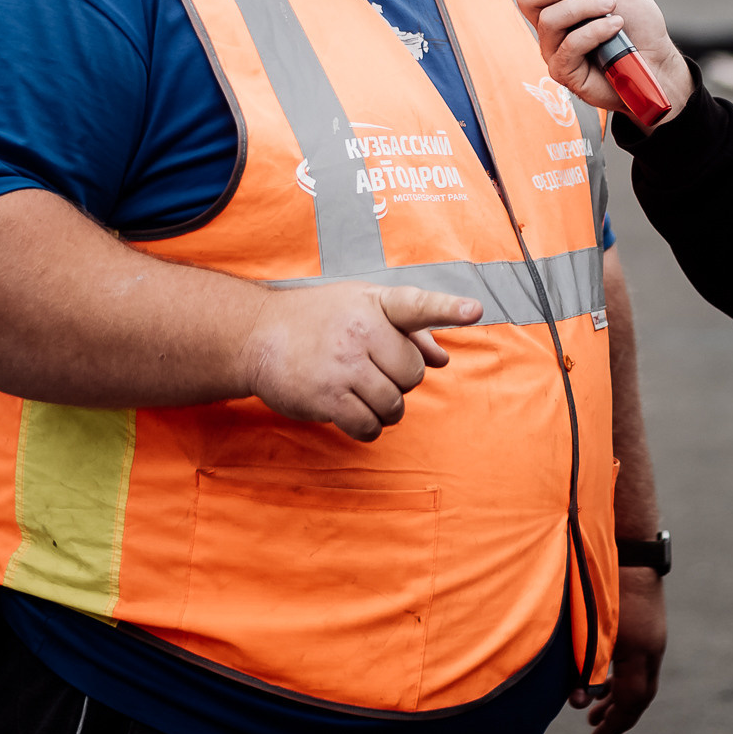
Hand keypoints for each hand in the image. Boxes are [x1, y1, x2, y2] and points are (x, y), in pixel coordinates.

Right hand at [240, 284, 481, 440]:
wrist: (257, 336)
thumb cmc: (318, 319)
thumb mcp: (361, 307)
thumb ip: (408, 330)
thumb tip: (442, 357)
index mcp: (374, 305)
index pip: (417, 305)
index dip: (447, 309)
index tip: (475, 311)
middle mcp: (360, 332)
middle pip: (413, 374)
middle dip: (401, 381)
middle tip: (375, 373)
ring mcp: (343, 365)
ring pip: (394, 404)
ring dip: (386, 410)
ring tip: (364, 395)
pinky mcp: (327, 397)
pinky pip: (368, 426)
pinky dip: (368, 429)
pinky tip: (355, 416)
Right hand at [501, 0, 692, 124]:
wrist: (658, 61)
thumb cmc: (637, 25)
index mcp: (556, 0)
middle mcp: (549, 25)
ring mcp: (554, 49)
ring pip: (549, 20)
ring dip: (584, 8)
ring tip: (611, 7)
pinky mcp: (564, 72)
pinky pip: (568, 46)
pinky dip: (594, 31)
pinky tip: (614, 29)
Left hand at [570, 566, 664, 733]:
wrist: (627, 539)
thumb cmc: (602, 581)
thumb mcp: (589, 629)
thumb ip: (584, 667)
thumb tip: (579, 703)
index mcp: (641, 651)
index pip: (632, 701)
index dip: (615, 724)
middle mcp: (653, 645)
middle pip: (641, 693)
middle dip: (619, 714)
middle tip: (596, 729)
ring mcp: (653, 631)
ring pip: (640, 675)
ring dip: (618, 695)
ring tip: (595, 708)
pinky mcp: (648, 620)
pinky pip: (638, 659)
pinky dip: (620, 674)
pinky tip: (603, 674)